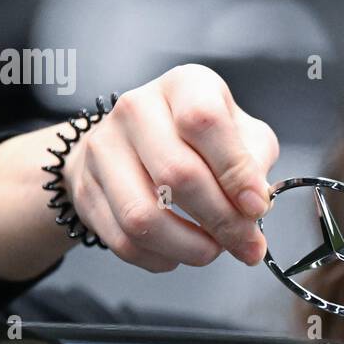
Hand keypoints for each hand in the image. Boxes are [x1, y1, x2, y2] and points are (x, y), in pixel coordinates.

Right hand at [62, 64, 278, 271]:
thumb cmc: (198, 138)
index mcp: (183, 86)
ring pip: (143, 216)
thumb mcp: (240, 132)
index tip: (256, 206)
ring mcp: (103, 148)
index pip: (204, 121)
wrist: (132, 141)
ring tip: (214, 249)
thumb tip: (255, 203)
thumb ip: (254, 162)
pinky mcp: (87, 189)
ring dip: (190, 247)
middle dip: (222, 221)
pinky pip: (123, 240)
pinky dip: (161, 258)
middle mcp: (136, 109)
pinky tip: (181, 252)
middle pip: (177, 174)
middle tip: (246, 243)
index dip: (235, 171)